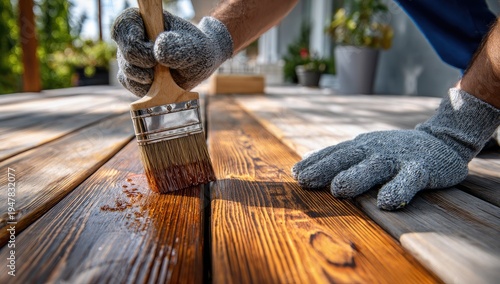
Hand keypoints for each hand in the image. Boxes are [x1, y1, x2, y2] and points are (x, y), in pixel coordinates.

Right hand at [111, 8, 232, 96]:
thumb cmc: (197, 49)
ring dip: (145, 78)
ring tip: (166, 76)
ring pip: (125, 71)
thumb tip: (158, 49)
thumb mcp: (195, 47)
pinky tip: (160, 84)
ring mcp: (131, 58)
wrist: (200, 65)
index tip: (154, 54)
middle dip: (143, 64)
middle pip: (124, 51)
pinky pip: (130, 84)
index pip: (124, 25)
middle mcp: (133, 37)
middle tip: (162, 67)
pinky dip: (145, 88)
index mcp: (145, 21)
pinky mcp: (133, 76)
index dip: (134, 42)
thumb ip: (179, 46)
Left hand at [292, 88, 499, 209]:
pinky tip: (386, 202)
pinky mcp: (421, 168)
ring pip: (374, 167)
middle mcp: (374, 149)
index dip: (314, 162)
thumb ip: (341, 158)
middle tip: (305, 180)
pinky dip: (398, 189)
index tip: (295, 174)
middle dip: (324, 168)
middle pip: (346, 158)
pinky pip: (408, 179)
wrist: (442, 140)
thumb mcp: (367, 150)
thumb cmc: (395, 150)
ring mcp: (397, 157)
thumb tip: (304, 166)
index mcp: (360, 146)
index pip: (333, 153)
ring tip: (339, 189)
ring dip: (356, 177)